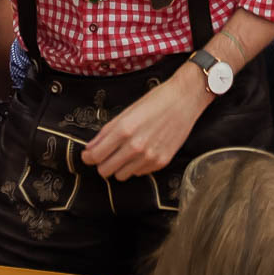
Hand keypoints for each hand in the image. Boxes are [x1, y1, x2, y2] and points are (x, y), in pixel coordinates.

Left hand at [82, 64, 210, 179]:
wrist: (186, 99)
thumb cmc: (157, 100)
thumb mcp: (128, 110)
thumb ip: (108, 131)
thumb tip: (91, 147)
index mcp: (124, 129)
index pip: (95, 156)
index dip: (88, 157)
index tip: (88, 155)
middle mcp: (136, 146)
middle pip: (105, 170)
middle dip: (102, 163)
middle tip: (106, 154)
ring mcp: (149, 156)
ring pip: (121, 175)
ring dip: (119, 166)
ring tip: (126, 152)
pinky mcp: (161, 162)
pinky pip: (139, 173)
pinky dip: (136, 165)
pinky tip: (143, 151)